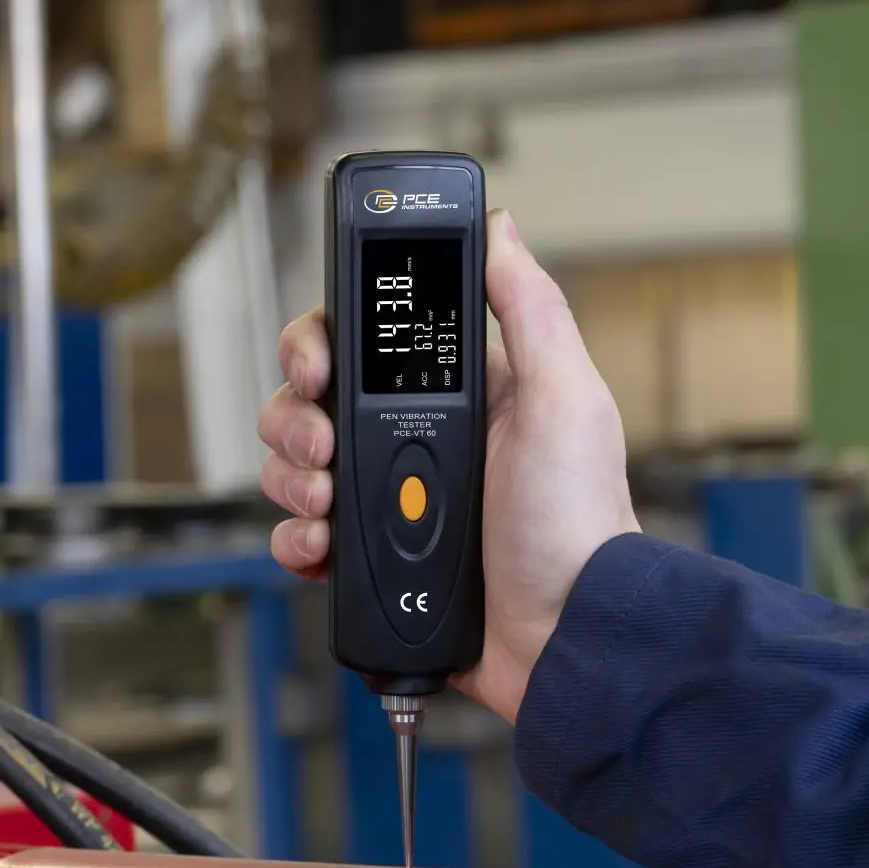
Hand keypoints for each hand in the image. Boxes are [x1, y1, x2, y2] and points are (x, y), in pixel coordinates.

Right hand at [258, 210, 638, 723]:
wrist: (565, 636)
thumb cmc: (578, 523)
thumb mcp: (565, 400)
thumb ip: (532, 312)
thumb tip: (502, 231)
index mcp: (464, 396)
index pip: (374, 343)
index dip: (330, 342)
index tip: (319, 362)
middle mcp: (422, 442)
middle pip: (318, 400)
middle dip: (298, 414)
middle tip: (322, 442)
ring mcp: (397, 502)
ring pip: (300, 465)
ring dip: (290, 476)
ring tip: (325, 500)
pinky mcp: (377, 560)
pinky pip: (305, 535)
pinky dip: (297, 538)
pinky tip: (322, 546)